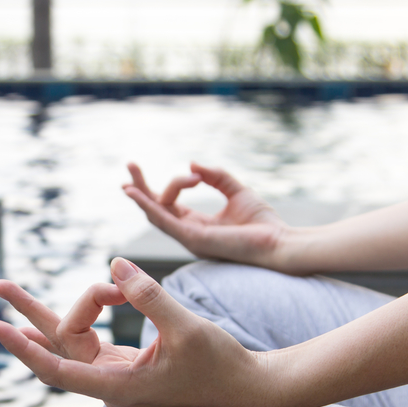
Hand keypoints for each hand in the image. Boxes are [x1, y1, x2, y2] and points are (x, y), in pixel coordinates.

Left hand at [0, 258, 279, 406]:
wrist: (249, 391)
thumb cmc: (222, 366)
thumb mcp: (187, 329)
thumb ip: (150, 297)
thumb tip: (114, 265)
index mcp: (120, 387)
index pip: (60, 370)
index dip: (28, 348)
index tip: (1, 328)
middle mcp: (111, 384)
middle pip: (57, 349)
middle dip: (26, 319)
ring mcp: (117, 376)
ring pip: (70, 342)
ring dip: (45, 314)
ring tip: (8, 288)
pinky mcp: (128, 367)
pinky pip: (89, 341)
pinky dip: (76, 317)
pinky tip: (56, 307)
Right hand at [123, 162, 291, 269]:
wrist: (278, 243)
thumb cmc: (262, 224)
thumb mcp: (236, 191)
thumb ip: (215, 176)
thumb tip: (192, 163)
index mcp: (197, 224)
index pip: (171, 202)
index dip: (175, 182)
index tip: (198, 173)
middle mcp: (188, 233)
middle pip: (155, 208)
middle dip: (141, 188)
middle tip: (130, 165)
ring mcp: (188, 238)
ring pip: (156, 213)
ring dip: (141, 194)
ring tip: (129, 175)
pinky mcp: (193, 239)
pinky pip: (164, 221)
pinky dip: (149, 206)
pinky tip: (137, 194)